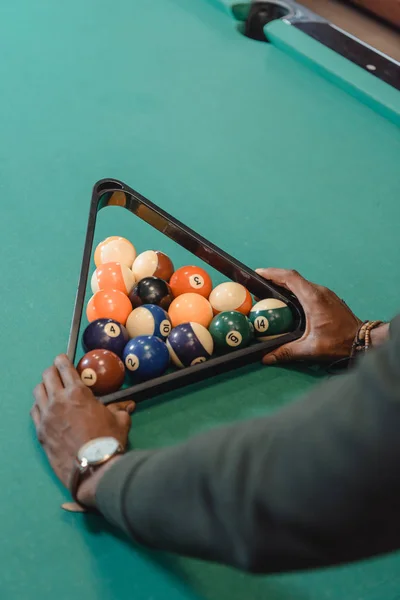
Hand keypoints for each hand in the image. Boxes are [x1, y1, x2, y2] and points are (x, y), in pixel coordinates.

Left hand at [31, 354, 134, 489]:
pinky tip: (45, 408)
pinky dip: (39, 406)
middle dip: (52, 370)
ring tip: (50, 389)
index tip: (62, 358)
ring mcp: (46, 416)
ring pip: (38, 391)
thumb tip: (128, 406)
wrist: (93, 468)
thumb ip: (120, 410)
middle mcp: (59, 400)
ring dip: (44, 387)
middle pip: (47, 375)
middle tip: (57, 372)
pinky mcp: (40, 431)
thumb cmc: (108, 442)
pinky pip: (34, 411)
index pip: (65, 367)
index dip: (63, 360)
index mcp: (78, 393)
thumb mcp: (119, 422)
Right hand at [256, 268, 361, 363]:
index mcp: (313, 298)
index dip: (272, 273)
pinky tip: (288, 301)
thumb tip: (266, 357)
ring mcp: (325, 293)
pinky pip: (307, 289)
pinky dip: (294, 290)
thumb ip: (287, 351)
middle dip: (274, 278)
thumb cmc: (339, 343)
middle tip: (259, 284)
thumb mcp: (311, 349)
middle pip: (293, 278)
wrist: (363, 341)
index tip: (258, 274)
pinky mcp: (328, 298)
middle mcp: (319, 291)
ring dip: (285, 284)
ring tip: (270, 292)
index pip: (289, 278)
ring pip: (301, 283)